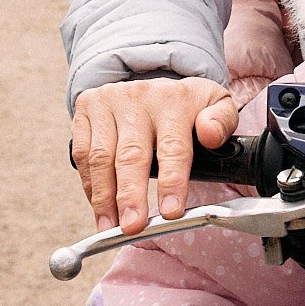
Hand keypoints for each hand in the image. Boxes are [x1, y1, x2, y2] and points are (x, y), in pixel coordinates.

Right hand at [69, 76, 237, 232]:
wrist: (150, 78)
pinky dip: (89, 185)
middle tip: (133, 227)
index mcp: (174, 100)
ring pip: (101, 157)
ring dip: (105, 198)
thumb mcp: (216, 104)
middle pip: (131, 155)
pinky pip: (82, 154)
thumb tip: (211, 135)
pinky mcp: (87, 108)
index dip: (171, 182)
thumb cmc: (185, 104)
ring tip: (111, 227)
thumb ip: (222, 121)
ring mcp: (109, 102)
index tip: (171, 212)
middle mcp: (138, 98)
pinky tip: (99, 207)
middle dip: (131, 196)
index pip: (173, 147)